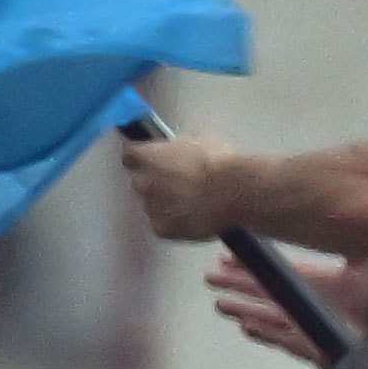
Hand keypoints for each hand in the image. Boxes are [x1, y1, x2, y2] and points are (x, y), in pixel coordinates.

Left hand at [120, 131, 236, 241]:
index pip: (131, 156)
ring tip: (193, 205)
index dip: (145, 160)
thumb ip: (181, 145)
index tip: (157, 162)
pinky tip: (194, 220)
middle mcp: (141, 182)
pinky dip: (176, 225)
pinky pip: (164, 226)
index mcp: (146, 156)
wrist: (237, 193)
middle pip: (141, 183)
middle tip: (181, 185)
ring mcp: (150, 208)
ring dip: (166, 205)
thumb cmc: (221, 163)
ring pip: (153, 206)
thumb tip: (180, 148)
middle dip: (156, 184)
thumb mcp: (201, 139)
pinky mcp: (162, 229)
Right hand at [206, 247, 367, 365]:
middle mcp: (297, 298)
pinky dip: (263, 332)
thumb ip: (358, 247)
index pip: (271, 268)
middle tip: (211, 276)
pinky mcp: (301, 342)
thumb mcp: (366, 270)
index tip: (227, 256)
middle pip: (259, 289)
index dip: (249, 263)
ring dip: (242, 308)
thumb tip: (356, 217)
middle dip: (234, 282)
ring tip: (222, 303)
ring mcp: (296, 320)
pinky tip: (246, 326)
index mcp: (307, 279)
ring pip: (262, 313)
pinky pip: (278, 338)